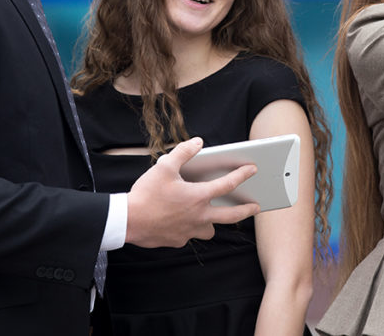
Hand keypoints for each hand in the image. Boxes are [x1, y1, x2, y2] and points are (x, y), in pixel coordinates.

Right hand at [124, 137, 259, 247]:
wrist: (127, 221)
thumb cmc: (146, 194)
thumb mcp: (164, 167)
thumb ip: (183, 153)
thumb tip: (198, 142)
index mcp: (197, 196)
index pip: (227, 184)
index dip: (242, 175)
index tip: (253, 170)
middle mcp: (198, 216)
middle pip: (231, 216)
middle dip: (246, 211)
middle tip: (256, 207)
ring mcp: (189, 231)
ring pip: (211, 230)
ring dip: (214, 223)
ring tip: (212, 215)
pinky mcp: (178, 240)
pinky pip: (190, 235)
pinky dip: (190, 228)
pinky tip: (183, 221)